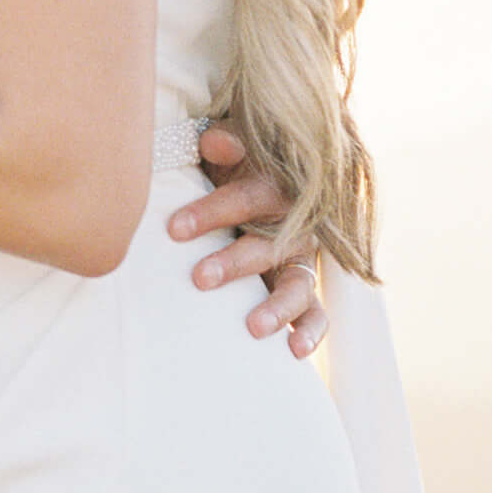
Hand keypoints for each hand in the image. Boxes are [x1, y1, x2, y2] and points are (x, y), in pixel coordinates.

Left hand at [168, 123, 327, 357]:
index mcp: (277, 187)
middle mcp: (297, 225)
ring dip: (278, 307)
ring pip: (298, 284)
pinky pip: (317, 312)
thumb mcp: (231, 152)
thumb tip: (214, 141)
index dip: (212, 212)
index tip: (174, 230)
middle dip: (234, 263)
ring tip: (253, 328)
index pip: (247, 198)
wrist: (271, 183)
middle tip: (199, 278)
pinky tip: (294, 352)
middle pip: (269, 245)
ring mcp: (303, 259)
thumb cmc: (237, 170)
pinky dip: (311, 333)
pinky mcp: (307, 288)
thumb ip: (225, 143)